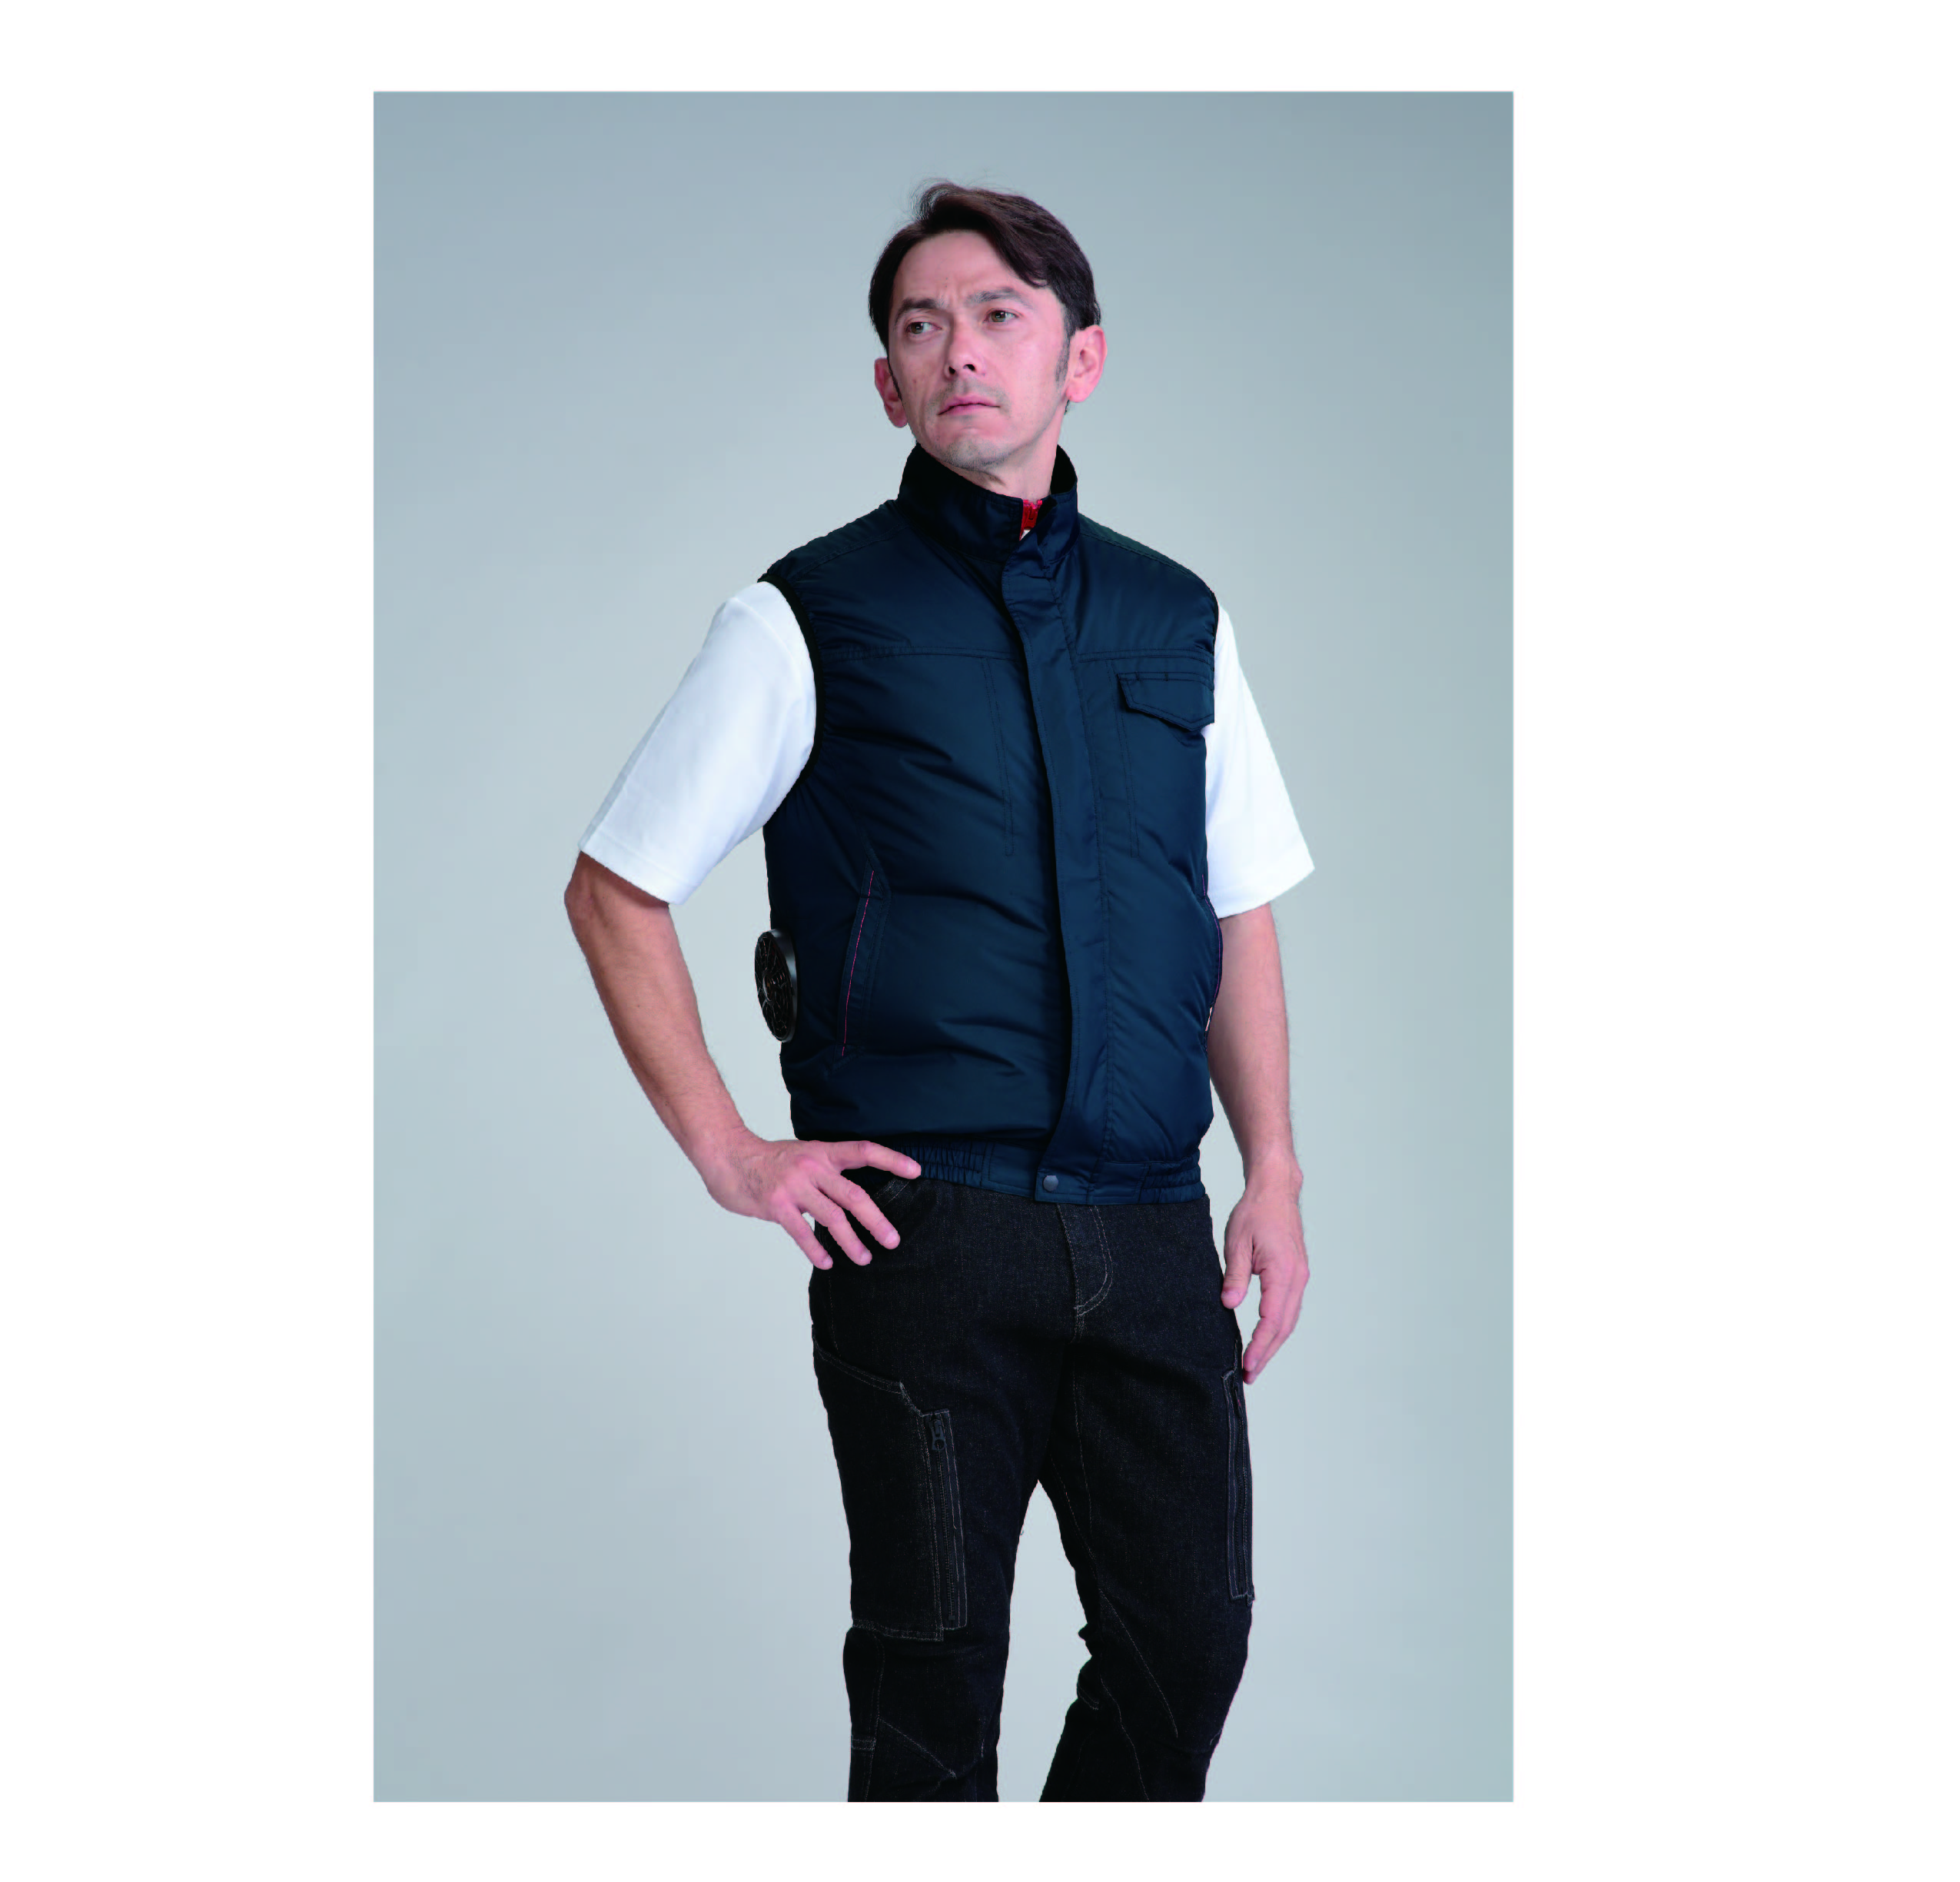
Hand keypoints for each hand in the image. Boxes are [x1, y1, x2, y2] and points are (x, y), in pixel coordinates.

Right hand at [702, 1133, 922, 1269]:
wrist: (728, 1156)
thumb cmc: (767, 1161)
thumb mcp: (802, 1156)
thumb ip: (825, 1175)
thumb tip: (849, 1199)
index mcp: (822, 1153)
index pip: (863, 1152)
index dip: (891, 1160)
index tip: (916, 1171)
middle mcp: (812, 1167)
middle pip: (854, 1195)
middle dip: (876, 1221)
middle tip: (893, 1240)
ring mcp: (794, 1186)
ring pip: (832, 1217)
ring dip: (851, 1242)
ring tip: (864, 1258)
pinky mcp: (776, 1204)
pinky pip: (801, 1231)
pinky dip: (816, 1249)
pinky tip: (827, 1262)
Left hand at [1220, 1166, 1308, 1384]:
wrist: (1275, 1191)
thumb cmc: (1255, 1213)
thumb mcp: (1236, 1242)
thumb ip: (1235, 1276)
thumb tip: (1229, 1305)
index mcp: (1284, 1273)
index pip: (1271, 1320)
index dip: (1259, 1346)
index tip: (1246, 1366)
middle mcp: (1297, 1279)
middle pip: (1284, 1327)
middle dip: (1267, 1353)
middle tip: (1249, 1375)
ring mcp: (1300, 1277)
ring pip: (1289, 1320)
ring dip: (1273, 1343)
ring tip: (1256, 1363)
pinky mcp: (1297, 1274)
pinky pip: (1290, 1308)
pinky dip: (1279, 1327)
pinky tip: (1266, 1336)